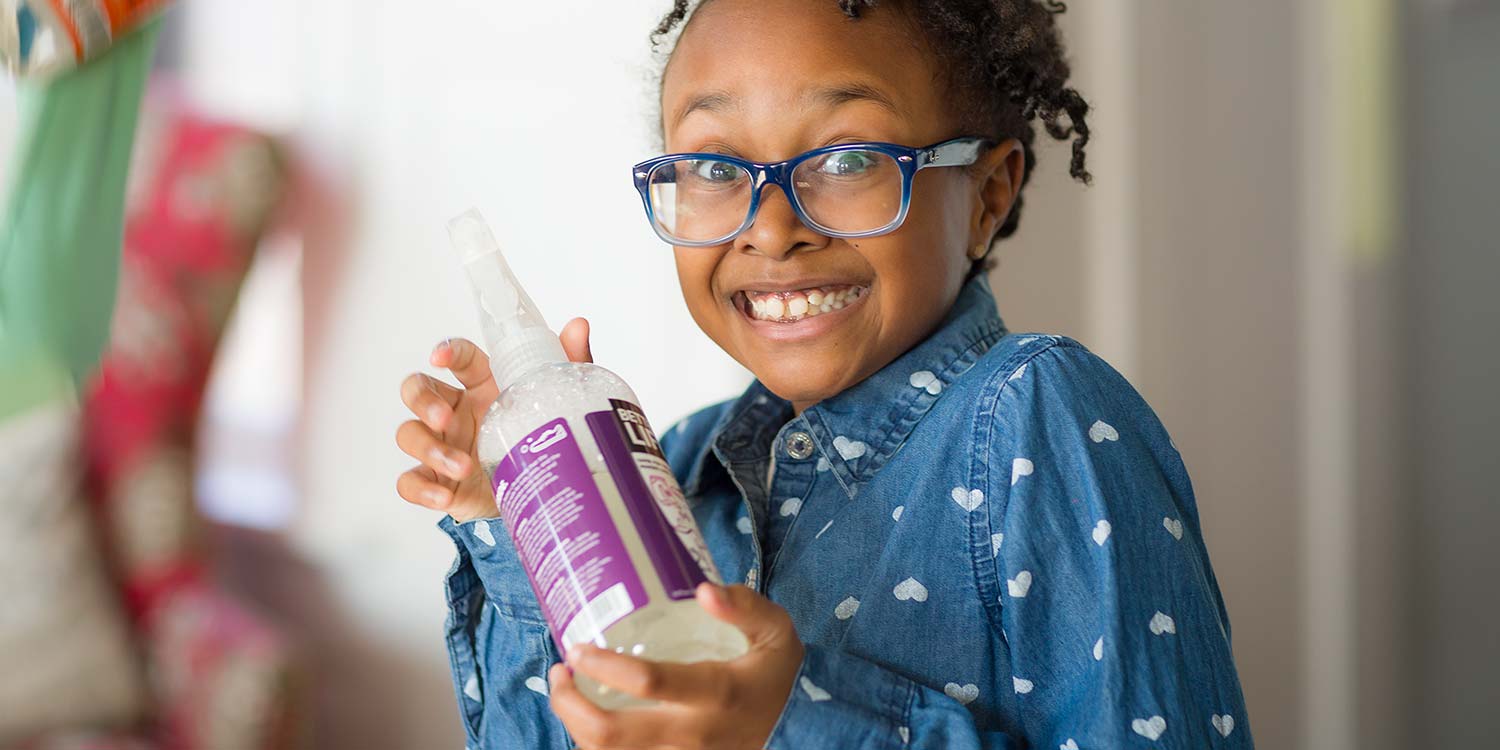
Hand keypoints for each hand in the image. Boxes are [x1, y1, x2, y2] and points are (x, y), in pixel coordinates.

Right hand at [396, 318, 592, 521]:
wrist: (536, 493)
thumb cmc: (538, 436)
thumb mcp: (557, 401)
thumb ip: (568, 363)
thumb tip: (578, 326)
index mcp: (481, 384)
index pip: (458, 357)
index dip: (446, 350)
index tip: (440, 357)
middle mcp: (454, 410)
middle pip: (417, 389)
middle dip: (423, 401)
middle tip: (444, 418)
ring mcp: (441, 444)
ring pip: (409, 434)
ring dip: (430, 450)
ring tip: (463, 467)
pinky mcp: (436, 479)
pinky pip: (410, 481)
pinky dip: (421, 489)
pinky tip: (444, 496)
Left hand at [548, 583, 803, 749]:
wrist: (802, 731)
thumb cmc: (779, 675)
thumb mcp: (777, 631)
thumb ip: (744, 605)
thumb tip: (702, 589)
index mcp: (718, 693)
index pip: (651, 683)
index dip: (606, 665)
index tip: (578, 647)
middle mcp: (693, 735)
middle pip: (612, 734)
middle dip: (570, 704)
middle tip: (560, 670)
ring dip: (575, 725)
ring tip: (566, 691)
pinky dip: (596, 744)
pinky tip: (588, 718)